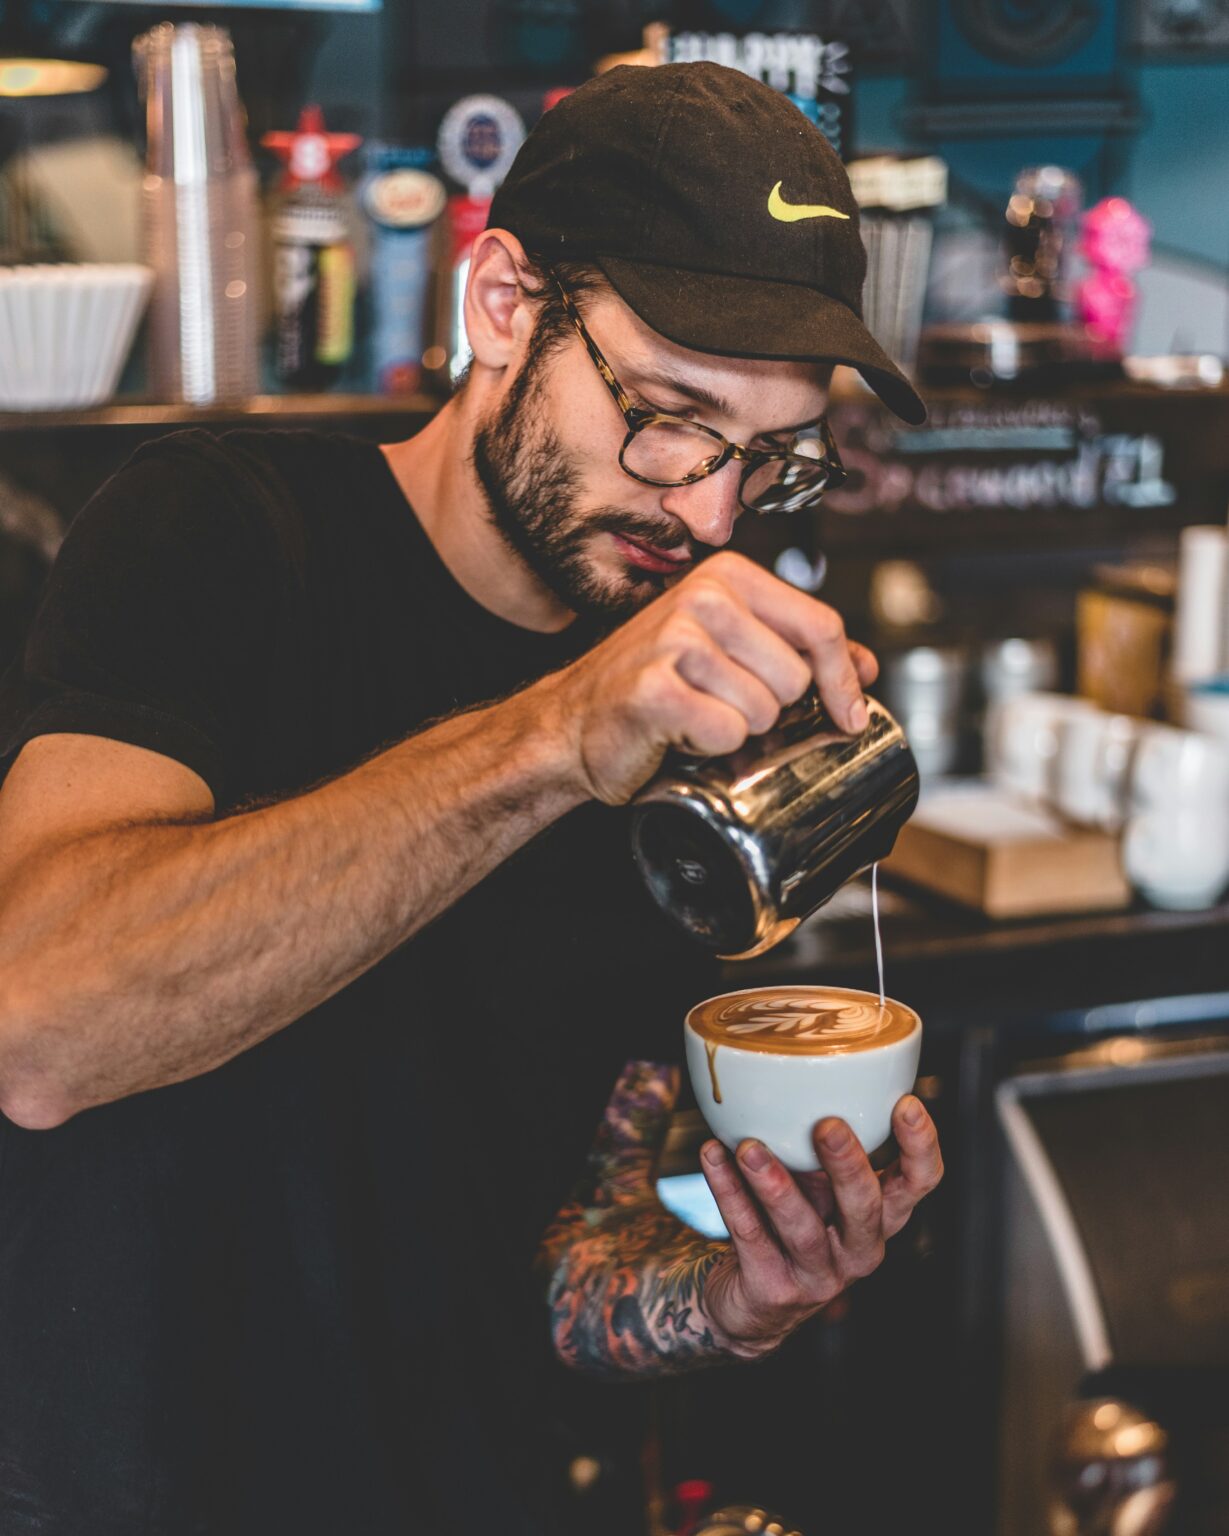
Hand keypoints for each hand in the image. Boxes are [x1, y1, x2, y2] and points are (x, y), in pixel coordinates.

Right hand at [543, 550, 877, 804]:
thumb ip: (797, 650)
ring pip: (763, 710)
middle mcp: (702, 597)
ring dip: (735, 728)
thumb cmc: (656, 685)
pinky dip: (708, 747)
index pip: (820, 627)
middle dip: (768, 708)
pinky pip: (726, 732)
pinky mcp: (654, 687)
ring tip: (695, 713)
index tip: (849, 715)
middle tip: (720, 703)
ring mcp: (675, 639)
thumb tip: (865, 667)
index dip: (842, 680)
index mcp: (728, 578)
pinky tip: (677, 731)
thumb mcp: (731, 652)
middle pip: (795, 678)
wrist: (575, 722)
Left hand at [696, 1095, 942, 1358]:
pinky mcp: (775, 1288)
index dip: (920, 1146)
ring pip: (802, 1228)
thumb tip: (797, 1054)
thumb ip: (819, 1136)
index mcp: (882, 1214)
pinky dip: (729, 1193)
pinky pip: (750, 1236)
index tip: (905, 1103)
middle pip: (866, 1207)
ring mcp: (820, 1274)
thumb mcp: (819, 1181)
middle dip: (849, 1165)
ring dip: (775, 1185)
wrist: (753, 1300)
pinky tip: (712, 1155)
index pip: (919, 1182)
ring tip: (749, 1146)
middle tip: (826, 1125)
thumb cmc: (794, 1219)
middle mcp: (860, 1247)